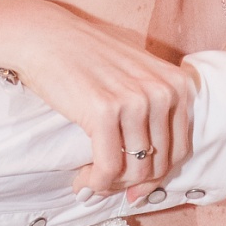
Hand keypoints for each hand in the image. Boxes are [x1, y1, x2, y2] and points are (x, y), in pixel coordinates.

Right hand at [0, 0, 199, 195]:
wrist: (46, 37)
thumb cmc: (86, 56)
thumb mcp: (136, 71)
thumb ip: (153, 105)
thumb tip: (150, 162)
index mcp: (176, 84)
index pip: (179, 148)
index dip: (156, 176)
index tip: (134, 187)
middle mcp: (163, 92)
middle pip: (159, 163)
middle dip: (133, 184)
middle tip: (109, 188)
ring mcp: (136, 101)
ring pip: (136, 169)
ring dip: (112, 186)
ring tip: (91, 183)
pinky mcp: (105, 112)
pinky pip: (109, 166)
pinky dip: (97, 182)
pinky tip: (83, 182)